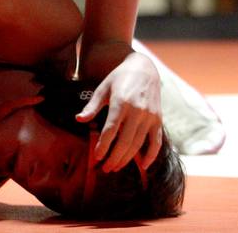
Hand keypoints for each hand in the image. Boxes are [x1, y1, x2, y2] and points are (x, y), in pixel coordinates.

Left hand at [76, 51, 162, 171]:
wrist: (144, 68)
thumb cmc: (119, 78)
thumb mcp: (103, 88)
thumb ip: (92, 106)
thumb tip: (79, 120)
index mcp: (121, 103)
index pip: (111, 131)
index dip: (103, 146)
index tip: (97, 157)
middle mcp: (137, 111)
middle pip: (125, 142)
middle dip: (114, 158)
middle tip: (105, 168)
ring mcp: (149, 116)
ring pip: (138, 144)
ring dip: (127, 159)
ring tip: (116, 167)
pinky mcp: (158, 119)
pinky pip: (156, 142)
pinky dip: (151, 155)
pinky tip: (143, 165)